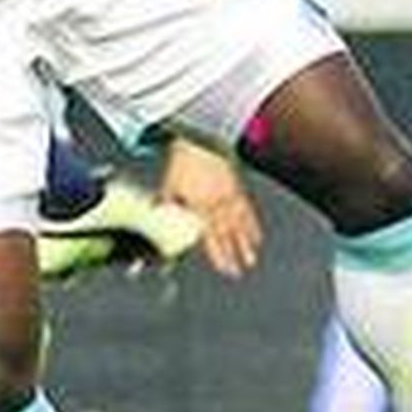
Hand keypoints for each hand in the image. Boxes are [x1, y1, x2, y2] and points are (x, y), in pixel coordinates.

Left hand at [159, 139, 263, 278]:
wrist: (201, 140)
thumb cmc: (183, 163)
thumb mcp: (169, 185)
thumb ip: (164, 205)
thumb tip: (154, 219)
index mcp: (200, 204)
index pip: (210, 235)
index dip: (217, 254)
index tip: (223, 268)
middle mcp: (217, 202)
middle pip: (226, 234)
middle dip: (232, 255)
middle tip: (237, 272)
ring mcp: (230, 195)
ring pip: (240, 225)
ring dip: (245, 244)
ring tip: (250, 260)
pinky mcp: (237, 188)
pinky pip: (247, 210)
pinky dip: (252, 226)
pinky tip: (256, 238)